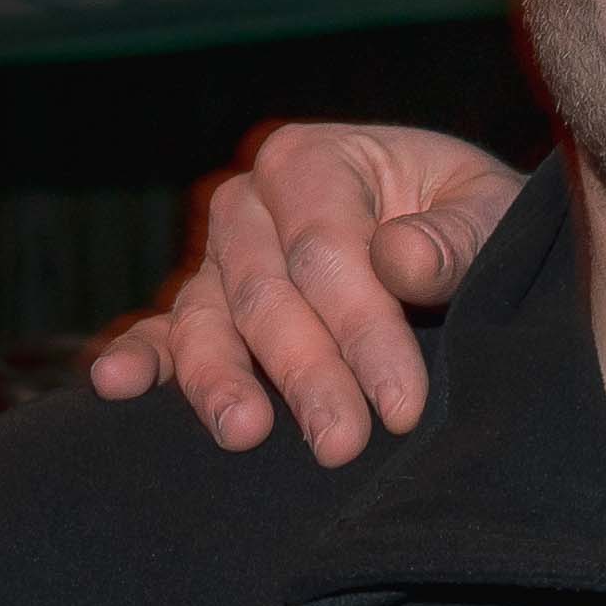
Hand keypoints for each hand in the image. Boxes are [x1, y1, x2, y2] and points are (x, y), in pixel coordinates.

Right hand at [83, 125, 527, 459]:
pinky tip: (115, 385)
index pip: (327, 252)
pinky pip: (160, 335)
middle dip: (306, 374)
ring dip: (219, 380)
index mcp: (313, 162)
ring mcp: (216, 261)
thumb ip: (456, 237)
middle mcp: (248, 204)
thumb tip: (401, 259)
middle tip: (341, 444)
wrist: (452, 242)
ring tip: (243, 432)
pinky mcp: (200, 312)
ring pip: (207, 321)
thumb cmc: (469, 224)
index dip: (362, 329)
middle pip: (266, 294)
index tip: (401, 405)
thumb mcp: (491, 213)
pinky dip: (137, 361)